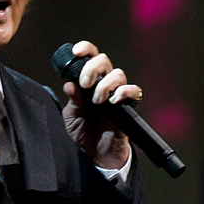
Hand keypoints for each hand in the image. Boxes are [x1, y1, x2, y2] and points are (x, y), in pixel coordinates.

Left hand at [61, 41, 141, 168]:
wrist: (97, 154)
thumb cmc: (84, 133)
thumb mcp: (71, 117)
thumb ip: (72, 101)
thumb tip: (69, 84)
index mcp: (88, 82)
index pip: (90, 57)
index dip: (85, 49)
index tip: (76, 52)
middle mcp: (103, 83)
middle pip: (104, 60)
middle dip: (92, 68)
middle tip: (85, 84)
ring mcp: (116, 93)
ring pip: (118, 73)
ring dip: (105, 84)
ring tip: (97, 101)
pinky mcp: (127, 106)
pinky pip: (133, 91)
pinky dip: (124, 92)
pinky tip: (113, 101)